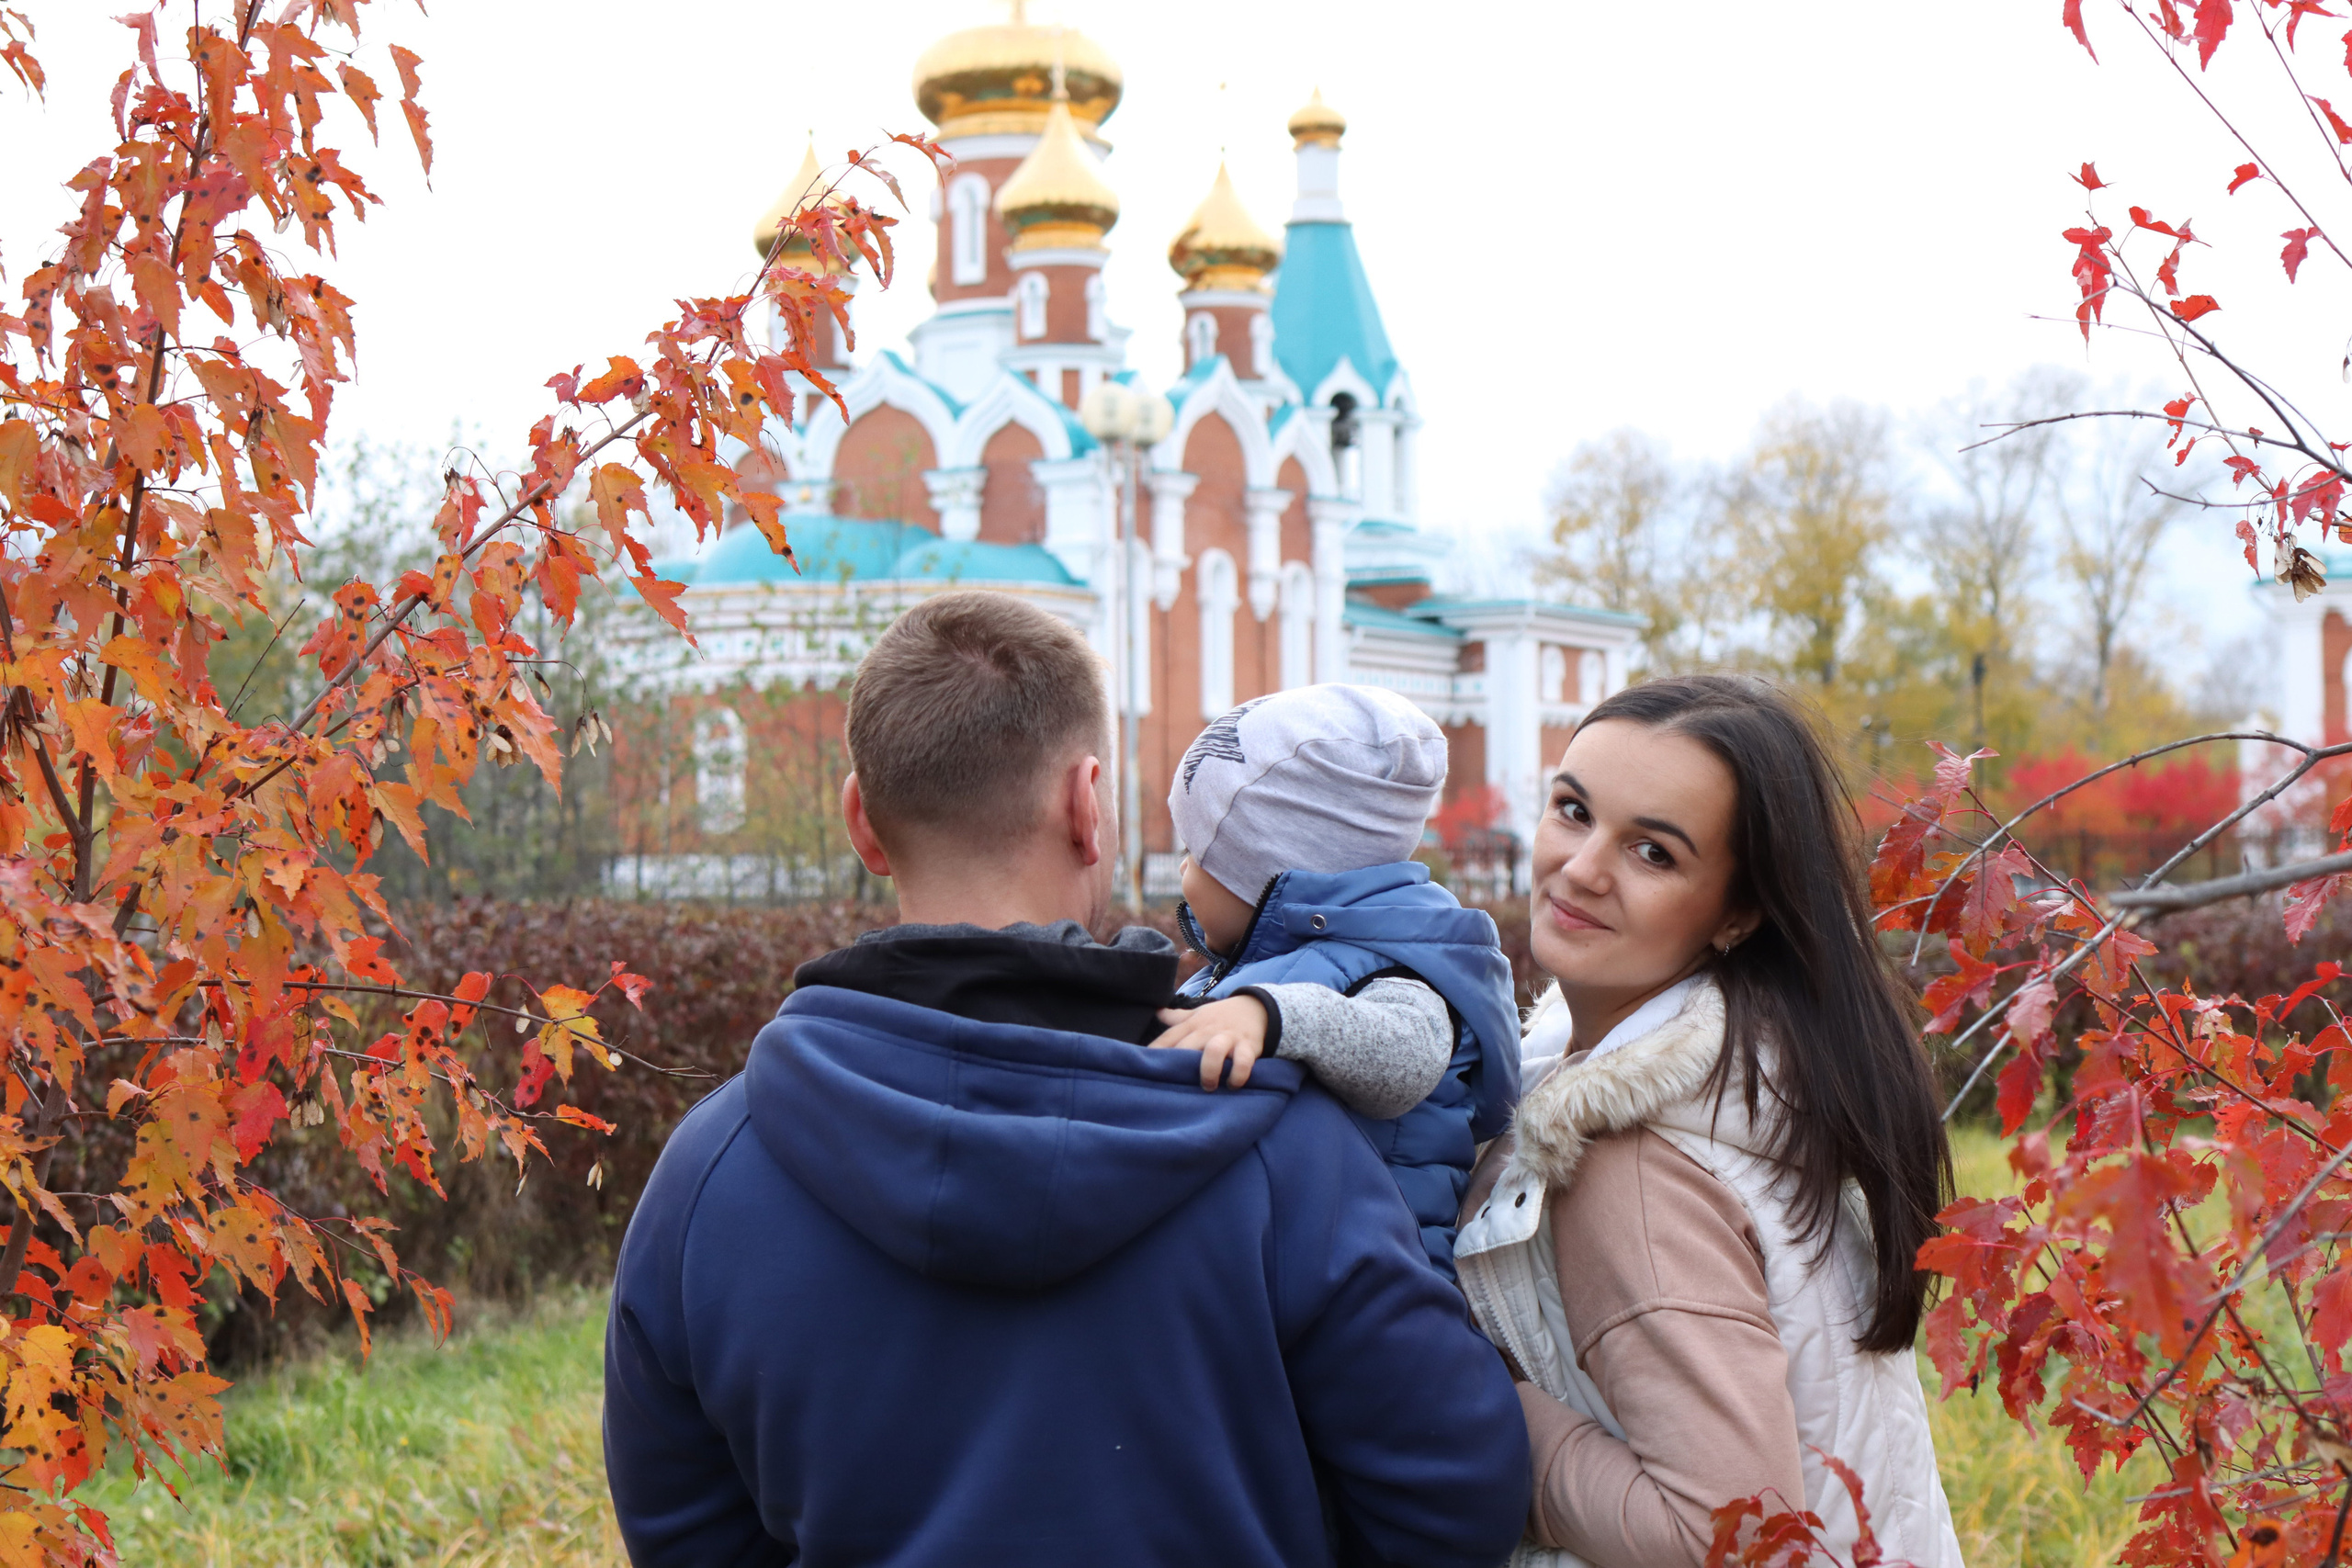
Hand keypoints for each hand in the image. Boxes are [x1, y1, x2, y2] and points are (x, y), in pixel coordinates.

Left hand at [1151, 995, 1269, 1091]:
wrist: (1257, 1008)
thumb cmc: (1221, 1017)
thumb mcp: (1198, 1014)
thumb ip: (1177, 1018)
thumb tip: (1155, 1012)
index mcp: (1193, 1024)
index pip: (1169, 1037)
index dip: (1156, 1051)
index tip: (1143, 1066)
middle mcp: (1208, 1030)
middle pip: (1187, 1045)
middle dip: (1180, 1064)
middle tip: (1177, 1084)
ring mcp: (1228, 1037)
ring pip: (1214, 1051)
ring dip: (1208, 1071)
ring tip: (1208, 1087)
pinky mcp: (1248, 1046)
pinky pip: (1243, 1062)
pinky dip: (1238, 1075)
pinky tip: (1233, 1084)